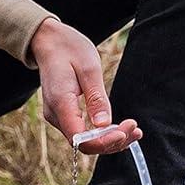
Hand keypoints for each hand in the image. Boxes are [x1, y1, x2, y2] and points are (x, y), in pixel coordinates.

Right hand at [29, 18, 140, 155]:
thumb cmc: (69, 49)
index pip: (80, 138)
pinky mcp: (64, 114)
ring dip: (110, 139)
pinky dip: (102, 133)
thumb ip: (96, 98)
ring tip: (135, 132)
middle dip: (111, 141)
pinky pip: (82, 131)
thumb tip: (104, 124)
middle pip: (84, 143)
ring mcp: (58, 116)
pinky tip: (121, 129)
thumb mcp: (89, 69)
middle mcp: (55, 114)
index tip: (124, 131)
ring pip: (84, 140)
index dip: (103, 141)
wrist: (49, 41)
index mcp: (60, 102)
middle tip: (136, 130)